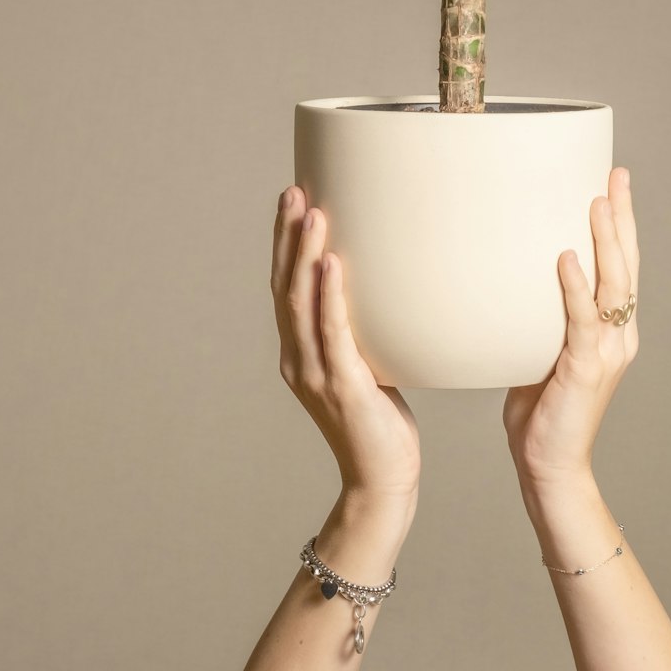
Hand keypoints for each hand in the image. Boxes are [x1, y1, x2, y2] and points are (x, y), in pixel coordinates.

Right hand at [270, 186, 420, 500]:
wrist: (383, 480)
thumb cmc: (380, 422)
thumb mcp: (367, 363)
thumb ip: (361, 330)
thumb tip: (387, 283)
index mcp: (298, 352)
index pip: (284, 286)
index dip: (283, 243)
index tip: (292, 198)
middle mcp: (297, 358)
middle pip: (284, 286)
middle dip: (287, 236)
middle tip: (294, 190)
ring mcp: (316, 374)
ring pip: (302, 303)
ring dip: (304, 254)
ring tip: (314, 213)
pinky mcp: (344, 387)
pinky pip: (334, 333)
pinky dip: (330, 296)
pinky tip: (333, 264)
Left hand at [503, 167, 639, 484]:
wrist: (548, 465)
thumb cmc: (541, 410)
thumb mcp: (542, 349)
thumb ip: (540, 316)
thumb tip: (509, 276)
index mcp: (612, 330)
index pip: (622, 266)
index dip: (621, 224)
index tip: (613, 182)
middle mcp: (618, 335)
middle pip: (626, 264)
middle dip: (621, 217)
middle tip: (616, 175)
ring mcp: (605, 352)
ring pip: (612, 284)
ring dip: (605, 240)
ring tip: (596, 201)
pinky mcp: (584, 369)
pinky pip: (581, 320)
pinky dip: (575, 287)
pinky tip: (567, 258)